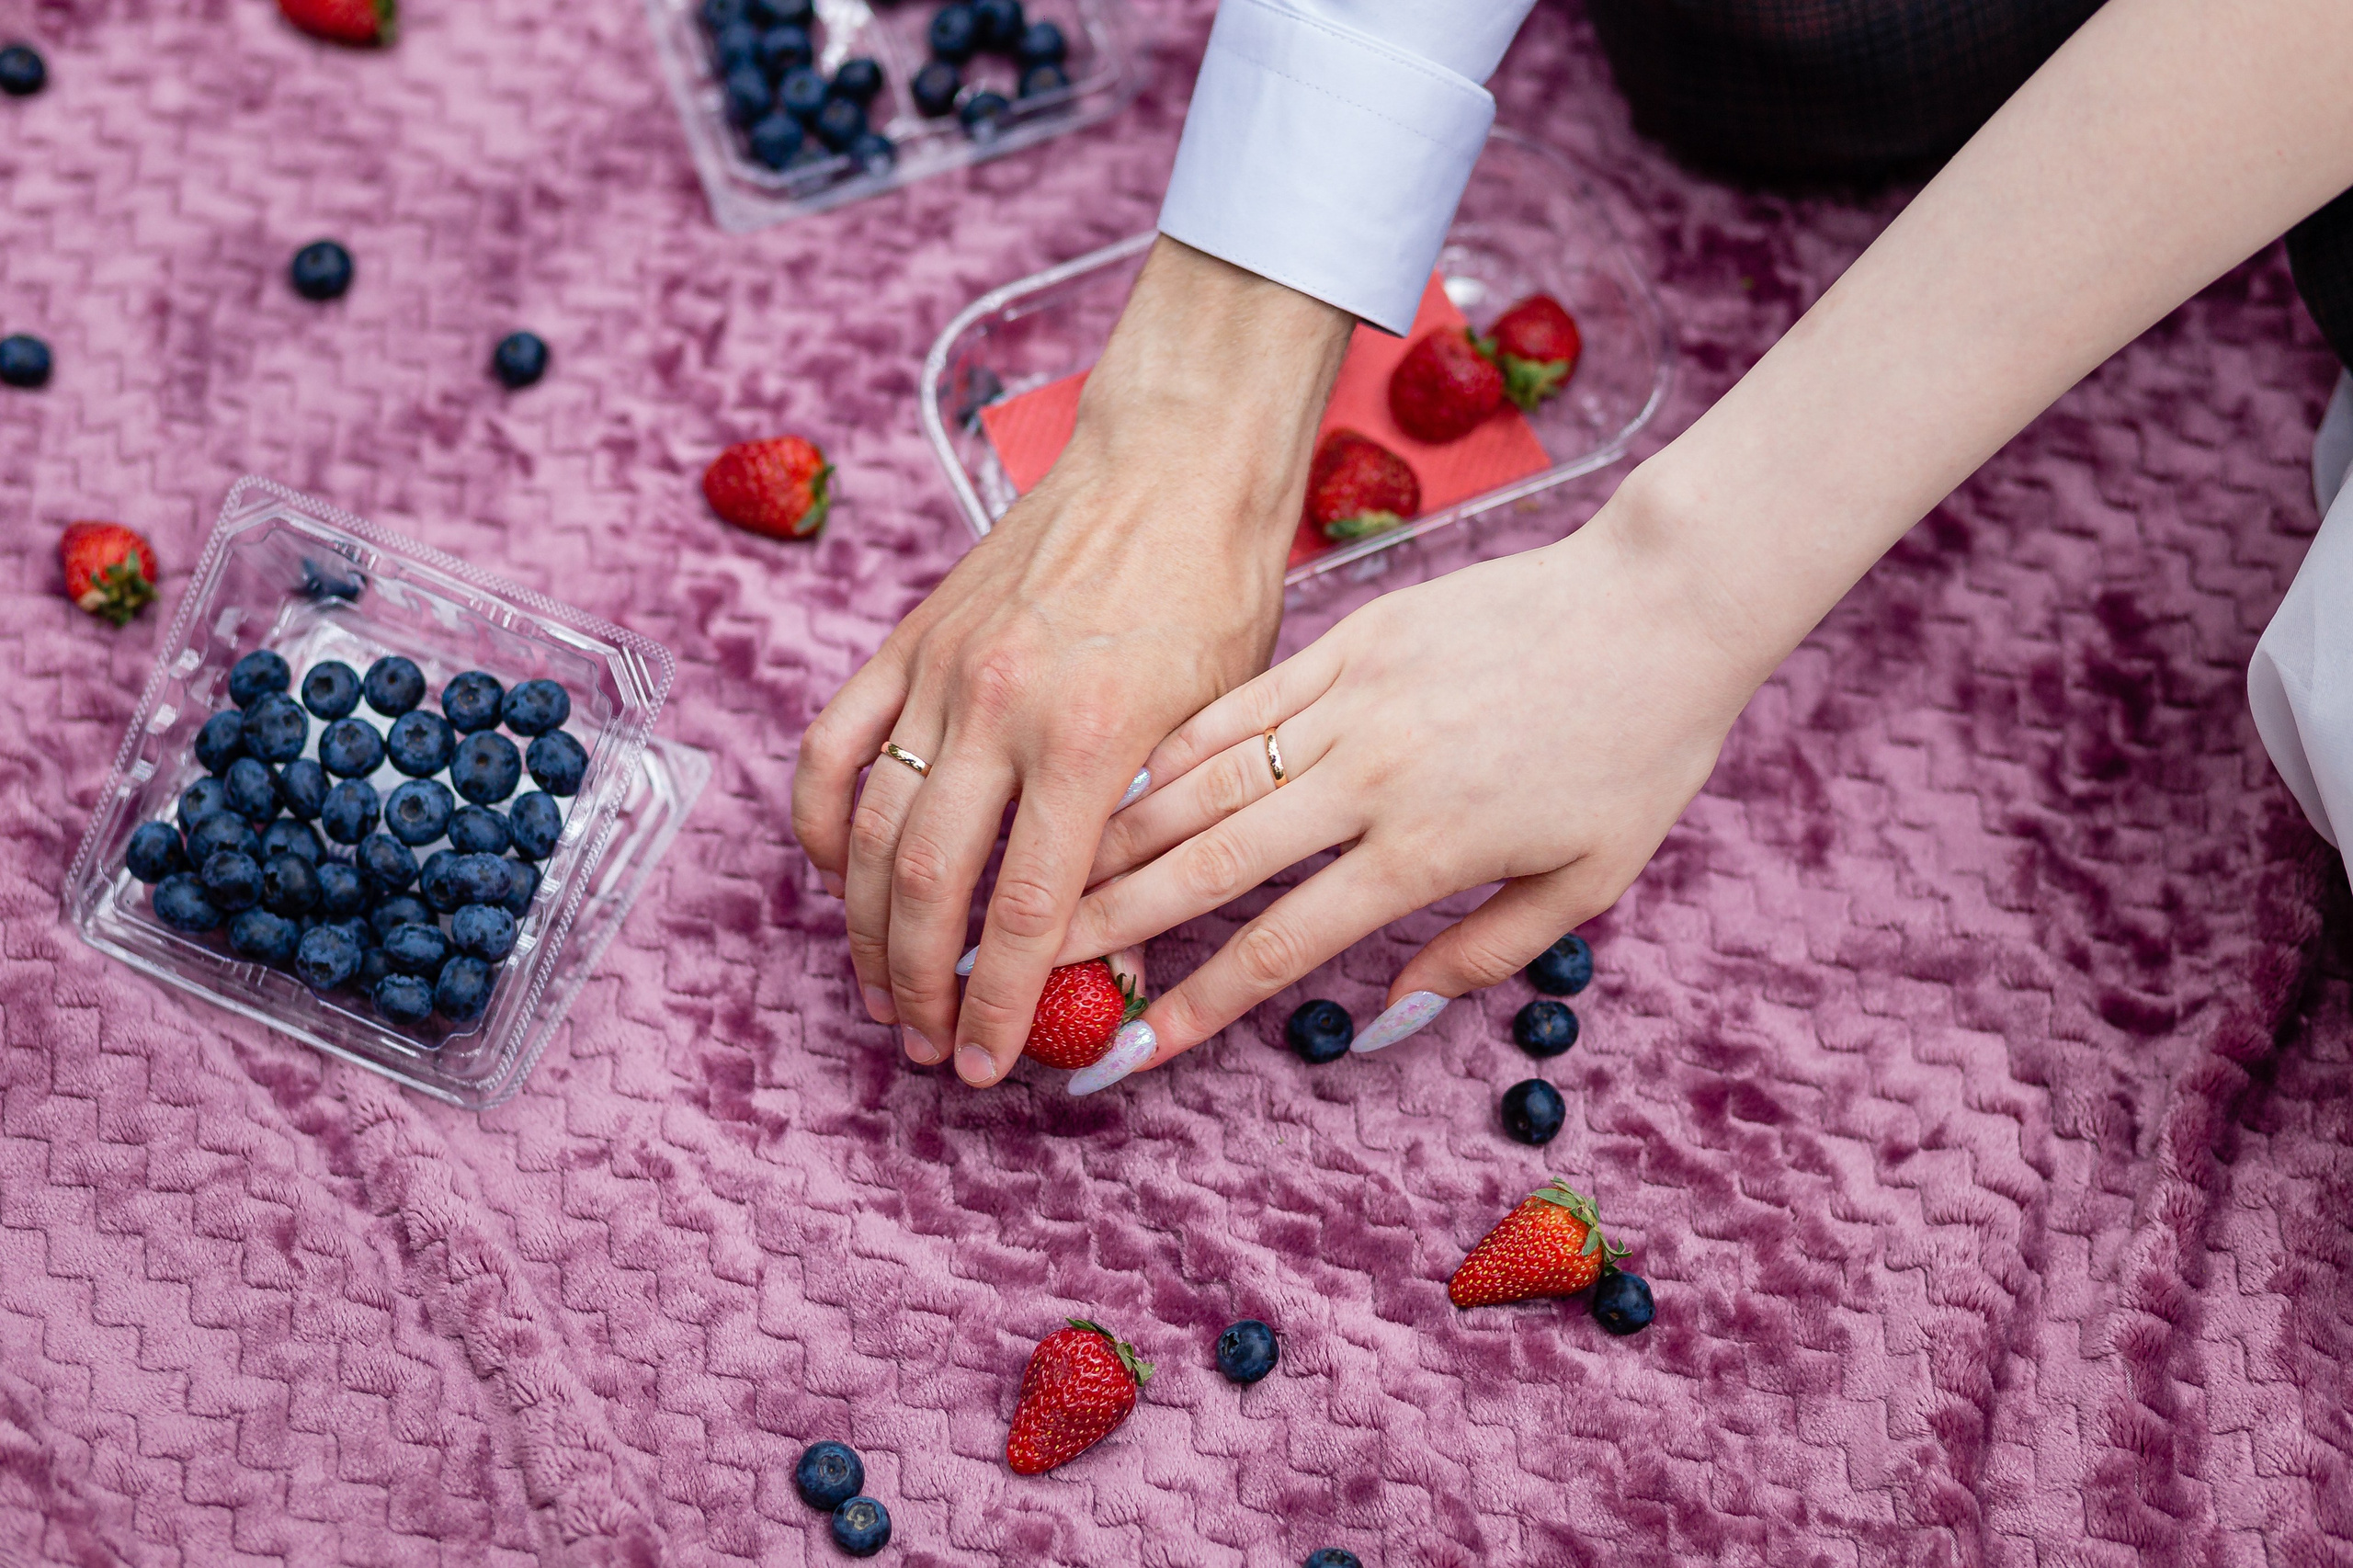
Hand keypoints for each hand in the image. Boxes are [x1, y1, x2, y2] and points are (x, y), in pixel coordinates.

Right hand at [790, 238, 1353, 1086]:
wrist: (1172, 465)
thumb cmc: (1217, 595)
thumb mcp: (1219, 731)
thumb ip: (1156, 844)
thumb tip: (1108, 964)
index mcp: (1093, 738)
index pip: (1023, 910)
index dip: (997, 1004)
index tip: (988, 1066)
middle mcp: (1000, 707)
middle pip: (927, 885)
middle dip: (919, 986)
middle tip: (926, 1048)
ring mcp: (940, 671)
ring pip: (869, 828)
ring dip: (864, 926)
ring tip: (880, 992)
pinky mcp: (907, 640)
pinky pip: (834, 748)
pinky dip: (823, 822)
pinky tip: (839, 877)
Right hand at [1045, 481, 1772, 1089]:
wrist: (1661, 606)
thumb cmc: (1637, 752)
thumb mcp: (1587, 881)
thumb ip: (1481, 955)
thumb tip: (1391, 1015)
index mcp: (1427, 850)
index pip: (1286, 946)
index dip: (1203, 1004)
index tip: (1137, 1048)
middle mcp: (1372, 779)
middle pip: (1215, 863)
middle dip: (1117, 920)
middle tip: (1037, 958)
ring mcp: (1353, 702)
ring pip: (1210, 778)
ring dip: (1120, 835)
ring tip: (1049, 876)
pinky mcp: (1351, 640)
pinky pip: (1242, 701)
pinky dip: (1175, 745)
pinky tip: (1119, 776)